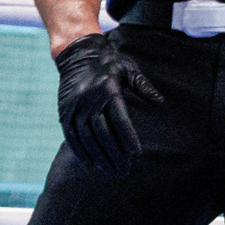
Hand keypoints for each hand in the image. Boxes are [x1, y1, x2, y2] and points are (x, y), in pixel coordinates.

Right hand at [53, 33, 162, 173]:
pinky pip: (71, 135)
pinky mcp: (64, 111)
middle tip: (125, 169)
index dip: (127, 138)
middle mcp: (89, 98)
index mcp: (108, 88)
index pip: (119, 119)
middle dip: (114, 153)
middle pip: (102, 132)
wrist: (78, 54)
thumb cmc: (110, 62)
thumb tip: (160, 101)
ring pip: (86, 137)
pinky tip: (90, 164)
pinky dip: (80, 151)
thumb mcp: (129, 69)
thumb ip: (143, 86)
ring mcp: (74, 106)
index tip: (136, 154)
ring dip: (98, 156)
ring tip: (110, 170)